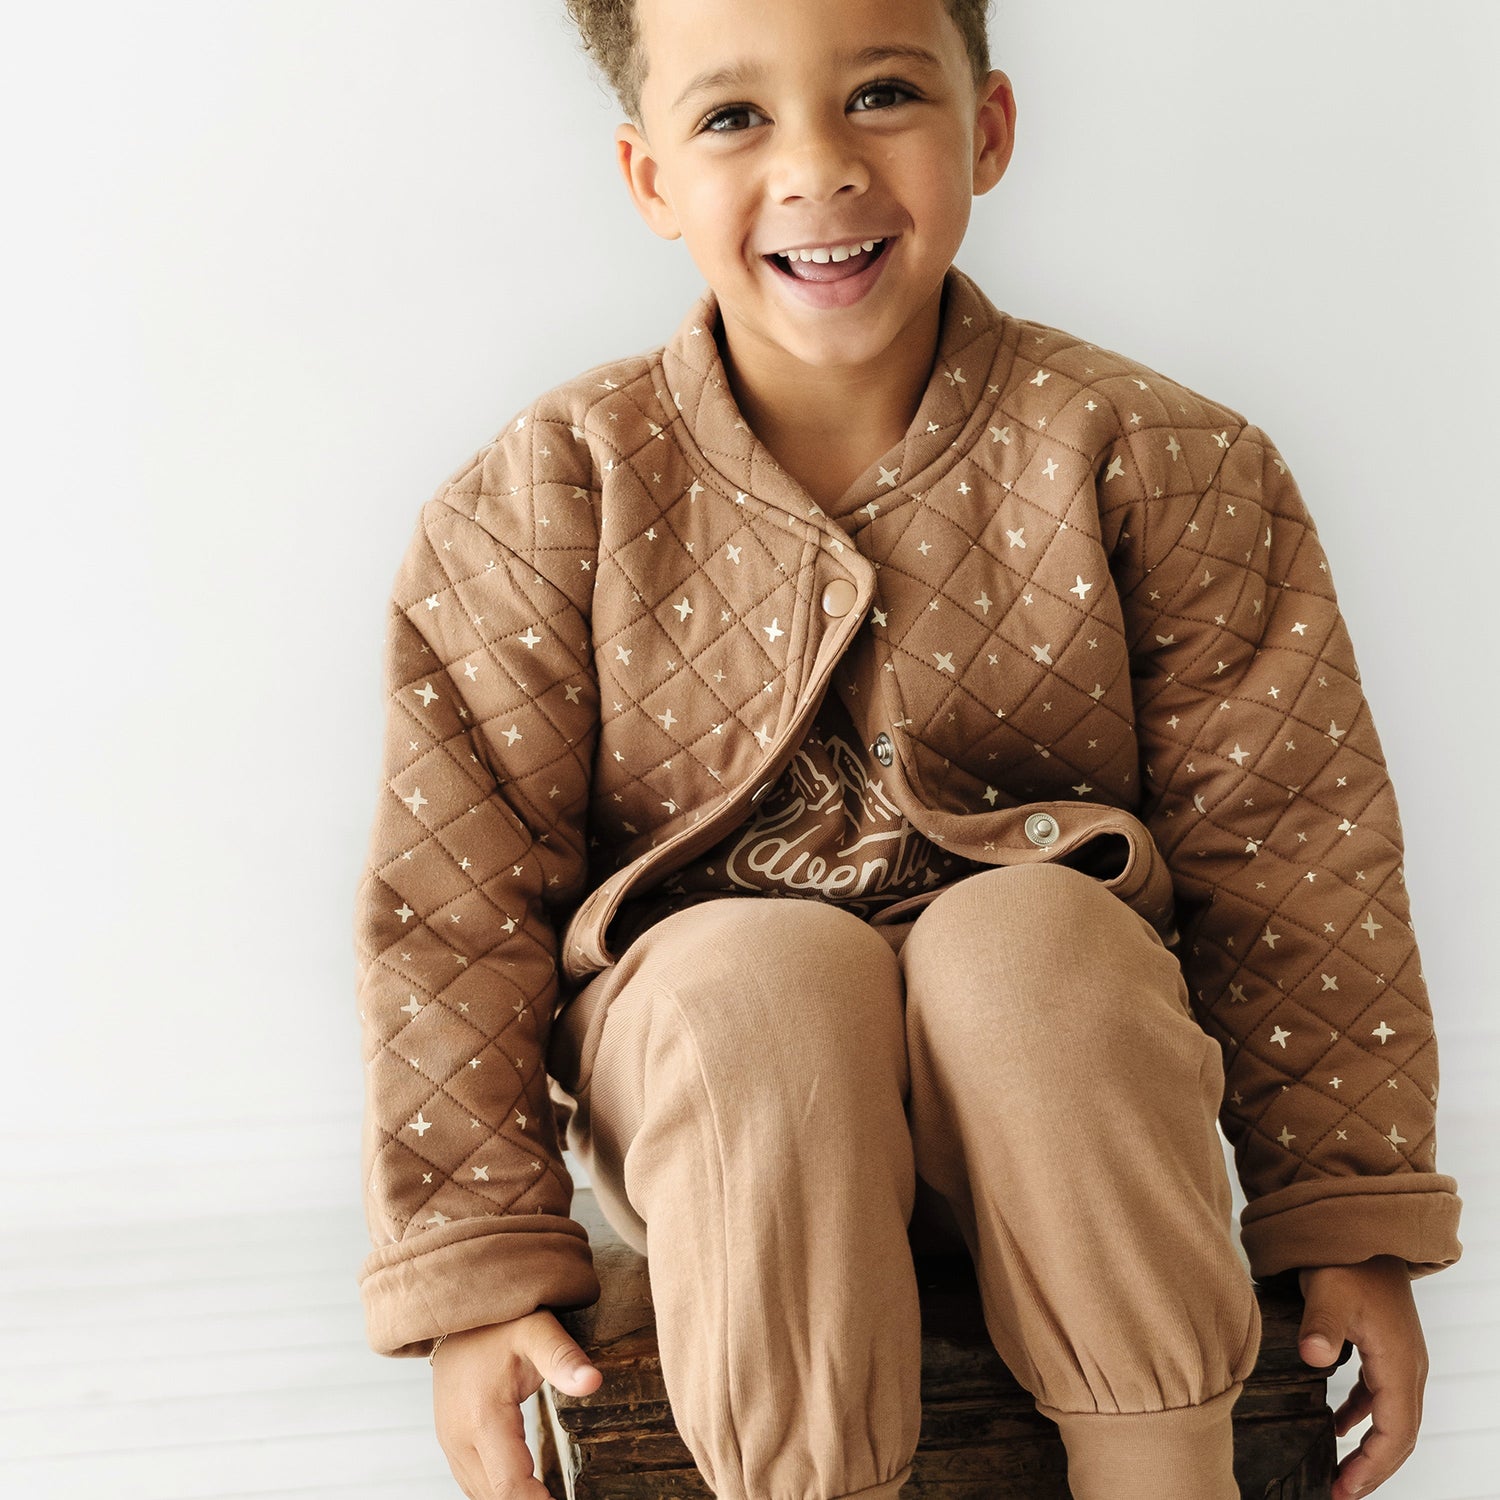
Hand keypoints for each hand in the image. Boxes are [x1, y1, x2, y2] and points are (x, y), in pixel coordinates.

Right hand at [432, 1309, 603, 1498]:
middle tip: (565, 1497)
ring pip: (480, 1496)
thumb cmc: (499, 1321)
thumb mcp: (536, 1329)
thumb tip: (593, 1382)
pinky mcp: (452, 1444)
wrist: (459, 1313)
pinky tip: (526, 1493)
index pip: (509, 1486)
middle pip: (494, 1498)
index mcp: (483, 1418)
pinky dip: (498, 1494)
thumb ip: (563, 1358)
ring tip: (551, 1496)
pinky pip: (474, 1484)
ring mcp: (451, 1444)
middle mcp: (460, 1439)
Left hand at [1297, 1256, 1427, 1499]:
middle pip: (1399, 1433)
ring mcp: (1399, 1356)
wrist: (1364, 1227)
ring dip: (1370, 1446)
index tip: (1346, 1490)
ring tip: (1341, 1472)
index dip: (1373, 1467)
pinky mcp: (1385, 1346)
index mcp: (1399, 1363)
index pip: (1394, 1432)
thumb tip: (1312, 1357)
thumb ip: (1320, 1326)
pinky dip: (1363, 1415)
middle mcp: (1407, 1366)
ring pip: (1392, 1416)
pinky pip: (1380, 1395)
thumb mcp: (1328, 1291)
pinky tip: (1339, 1425)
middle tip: (1340, 1492)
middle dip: (1373, 1468)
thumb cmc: (1348, 1259)